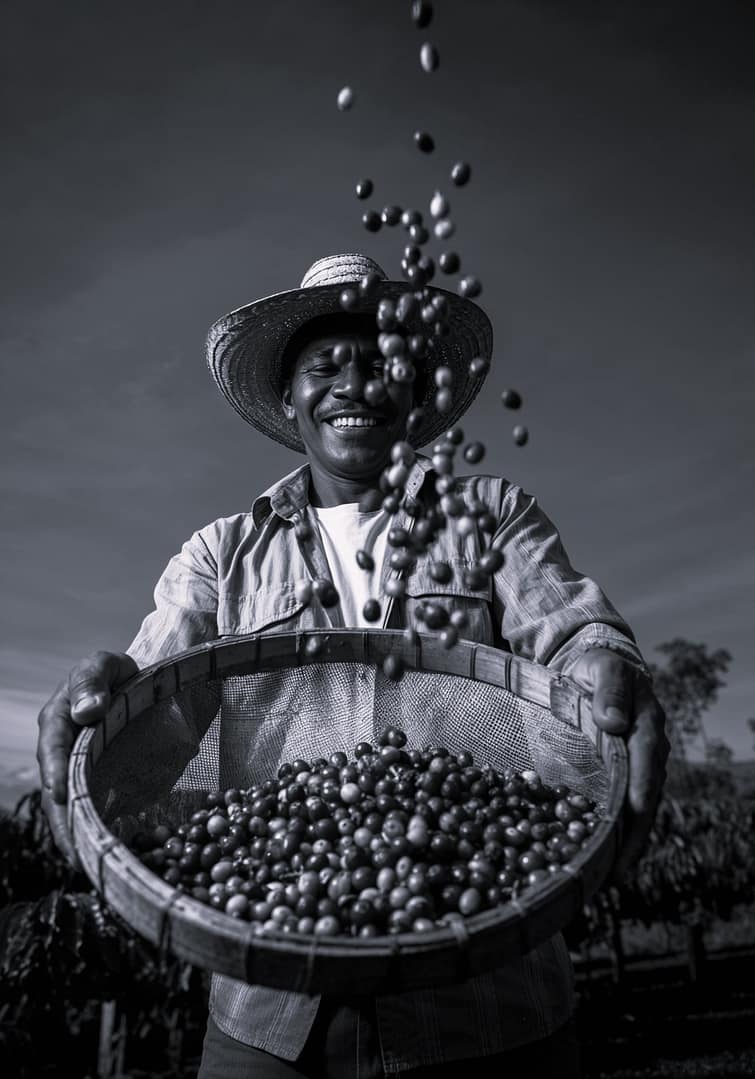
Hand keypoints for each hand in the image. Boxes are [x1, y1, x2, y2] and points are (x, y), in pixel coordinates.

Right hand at [36, 651, 138, 868]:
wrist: (141, 684)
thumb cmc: (118, 673)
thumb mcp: (105, 665)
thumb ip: (92, 681)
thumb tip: (88, 711)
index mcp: (59, 720)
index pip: (53, 749)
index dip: (55, 772)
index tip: (60, 795)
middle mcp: (62, 752)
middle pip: (57, 791)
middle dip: (63, 822)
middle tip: (77, 852)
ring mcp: (80, 772)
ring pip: (72, 808)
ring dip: (78, 836)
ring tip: (90, 865)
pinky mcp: (100, 785)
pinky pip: (95, 811)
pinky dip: (99, 832)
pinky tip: (110, 854)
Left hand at [568, 648, 668, 879]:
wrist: (599, 667)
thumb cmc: (598, 667)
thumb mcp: (602, 668)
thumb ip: (609, 689)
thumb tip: (613, 721)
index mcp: (647, 724)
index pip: (647, 761)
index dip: (640, 790)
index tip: (631, 815)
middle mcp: (650, 750)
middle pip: (647, 796)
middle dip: (634, 832)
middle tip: (618, 868)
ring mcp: (640, 765)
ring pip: (639, 808)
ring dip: (627, 841)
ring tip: (611, 875)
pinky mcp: (625, 775)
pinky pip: (626, 807)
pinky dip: (619, 832)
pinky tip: (605, 859)